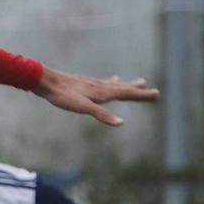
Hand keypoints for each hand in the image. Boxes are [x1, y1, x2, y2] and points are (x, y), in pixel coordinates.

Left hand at [31, 68, 159, 126]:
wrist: (45, 81)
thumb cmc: (63, 96)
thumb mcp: (83, 107)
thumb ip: (101, 115)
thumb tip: (121, 123)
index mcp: (102, 92)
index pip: (127, 94)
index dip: (142, 95)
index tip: (157, 94)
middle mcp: (100, 86)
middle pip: (123, 88)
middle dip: (138, 90)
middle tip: (153, 89)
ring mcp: (92, 84)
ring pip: (114, 85)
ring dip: (127, 85)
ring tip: (137, 81)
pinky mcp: (83, 84)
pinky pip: (103, 83)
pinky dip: (111, 82)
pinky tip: (111, 80)